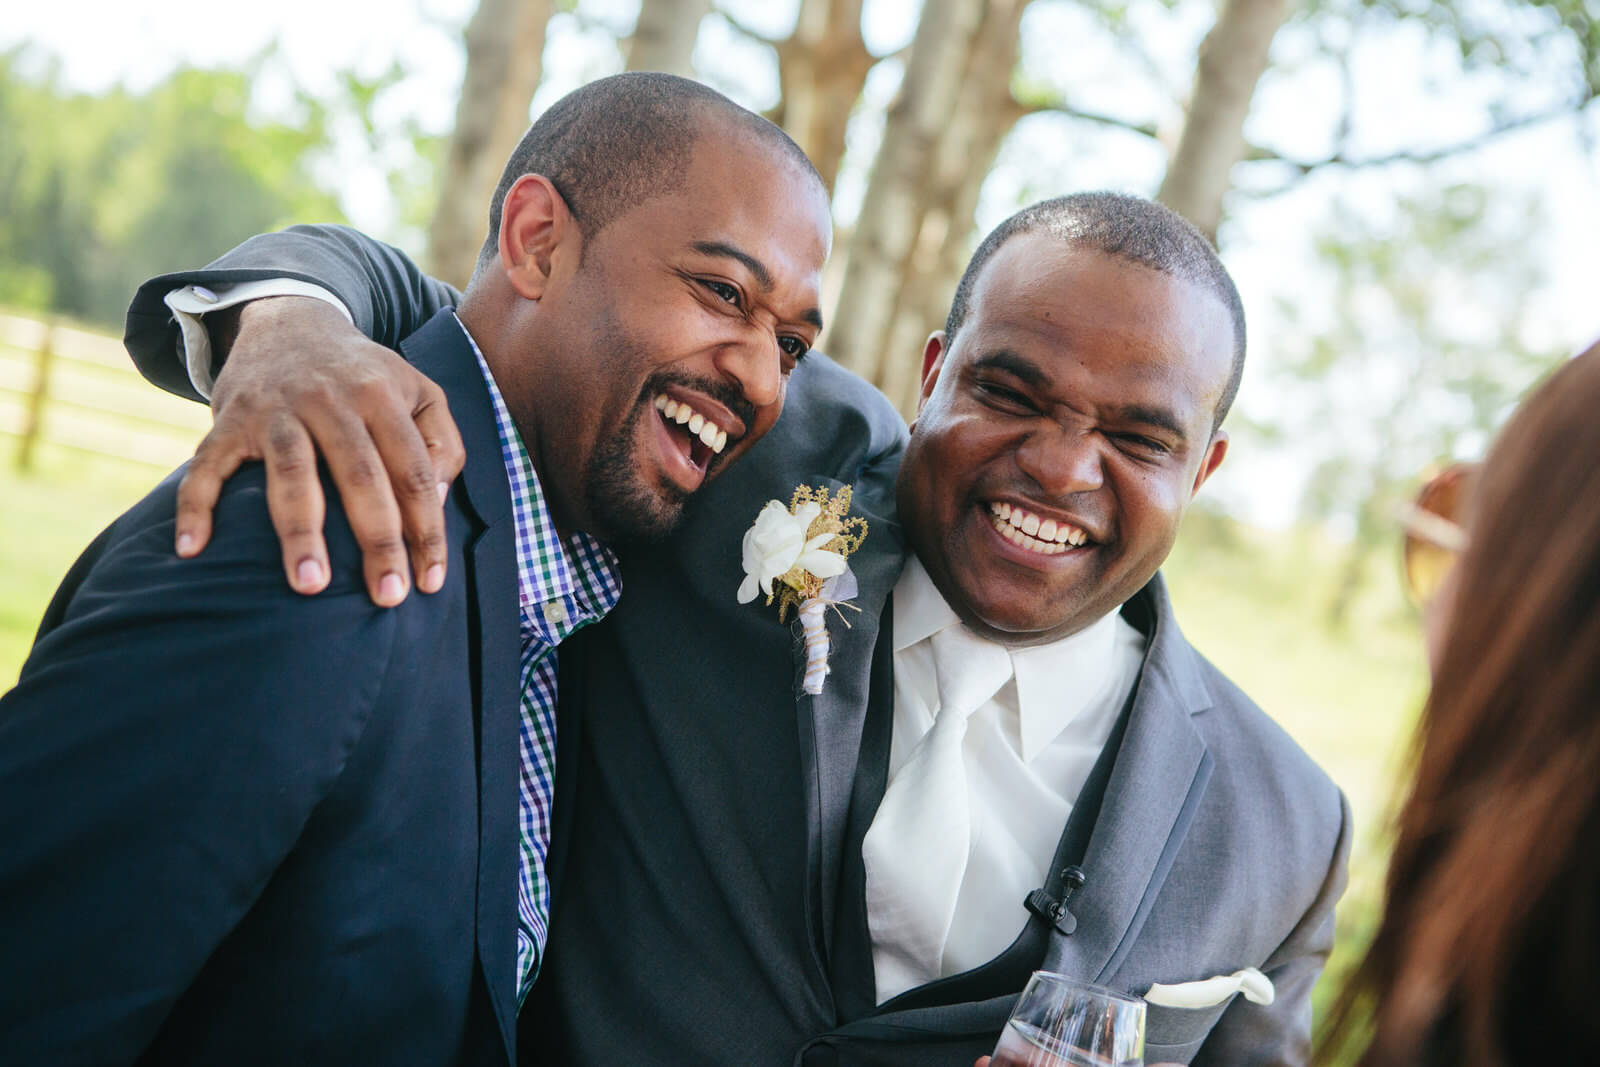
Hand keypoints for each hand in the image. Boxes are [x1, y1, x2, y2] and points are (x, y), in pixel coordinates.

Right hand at [174, 295, 465, 605]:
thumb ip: (442, 443)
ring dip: (300, 532)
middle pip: (360, 476)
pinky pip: (208, 465)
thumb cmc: (366, 377)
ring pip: (292, 473)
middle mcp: (330, 399)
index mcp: (382, 396)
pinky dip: (196, 505)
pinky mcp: (230, 419)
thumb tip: (434, 501)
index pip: (412, 471)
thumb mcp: (419, 392)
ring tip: (310, 587)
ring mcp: (276, 408)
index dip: (426, 528)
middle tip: (387, 596)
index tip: (431, 581)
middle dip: (377, 541)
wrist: (291, 321)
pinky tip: (193, 549)